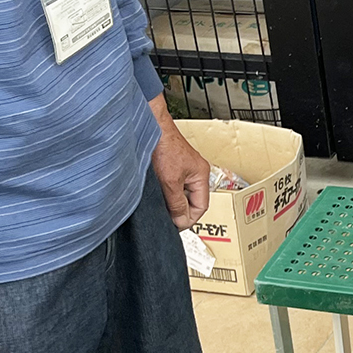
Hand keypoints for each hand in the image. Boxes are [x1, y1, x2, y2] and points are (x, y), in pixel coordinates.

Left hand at [148, 95, 210, 229]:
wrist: (150, 127)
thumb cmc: (163, 146)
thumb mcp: (171, 182)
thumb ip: (177, 204)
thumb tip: (181, 221)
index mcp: (202, 176)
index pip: (202, 207)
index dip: (189, 219)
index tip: (175, 225)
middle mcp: (196, 172)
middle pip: (193, 201)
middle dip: (180, 211)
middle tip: (167, 218)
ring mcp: (185, 169)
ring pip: (182, 194)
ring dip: (172, 201)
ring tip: (160, 204)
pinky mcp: (173, 166)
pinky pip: (174, 186)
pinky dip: (167, 192)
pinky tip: (157, 192)